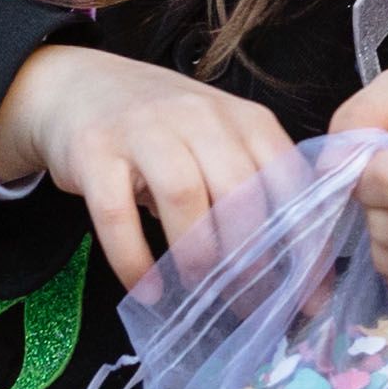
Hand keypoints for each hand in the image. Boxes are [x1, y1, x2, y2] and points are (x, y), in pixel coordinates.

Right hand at [0, 46, 296, 291]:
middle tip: (248, 302)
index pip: (288, 179)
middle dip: (249, 255)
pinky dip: (133, 258)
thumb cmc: (163, 128)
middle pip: (238, 188)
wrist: (76, 86)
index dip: (303, 241)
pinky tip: (146, 290)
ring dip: (196, 254)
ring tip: (198, 293)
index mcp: (242, 118)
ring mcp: (143, 129)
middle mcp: (198, 116)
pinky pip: (115, 212)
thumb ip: (256, 188)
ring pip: (183, 195)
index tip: (312, 296)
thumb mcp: (218, 142)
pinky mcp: (94, 150)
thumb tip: (303, 272)